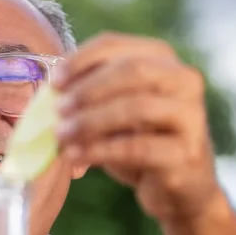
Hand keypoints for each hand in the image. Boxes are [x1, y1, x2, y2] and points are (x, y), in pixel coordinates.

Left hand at [54, 32, 224, 221]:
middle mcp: (183, 81)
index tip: (54, 82)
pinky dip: (101, 150)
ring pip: (136, 108)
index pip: (116, 45)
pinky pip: (138, 148)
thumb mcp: (113, 114)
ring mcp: (190, 116)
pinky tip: (77, 157)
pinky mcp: (186, 153)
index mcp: (162, 60)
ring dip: (90, 121)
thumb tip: (45, 98)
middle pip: (132, 70)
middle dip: (88, 89)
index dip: (81, 60)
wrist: (179, 189)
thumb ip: (86, 100)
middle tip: (58, 110)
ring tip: (61, 136)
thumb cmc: (139, 143)